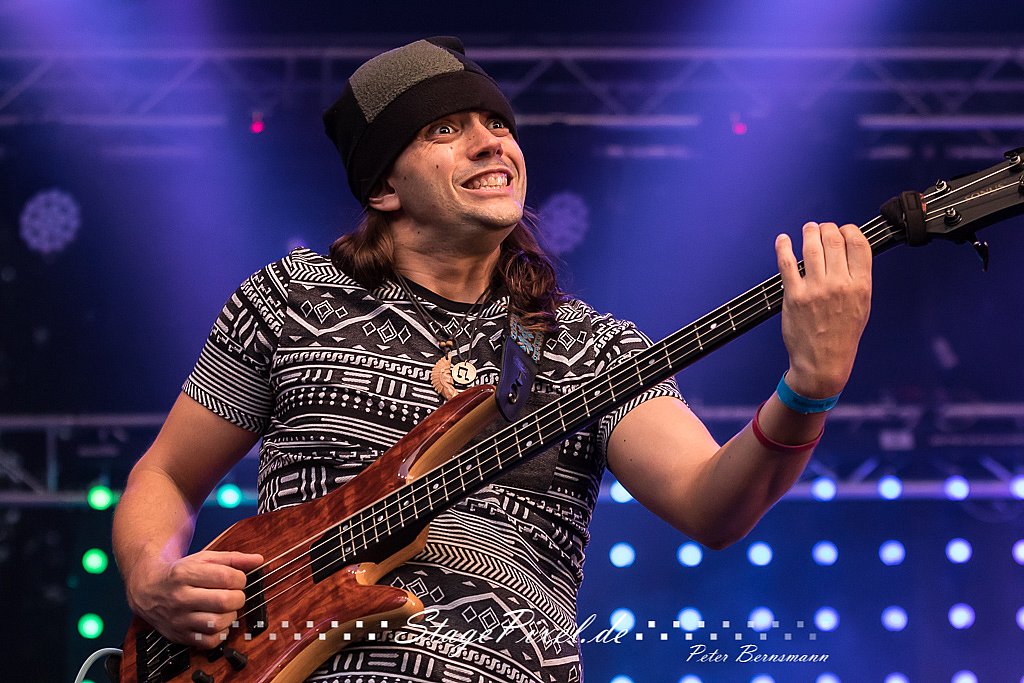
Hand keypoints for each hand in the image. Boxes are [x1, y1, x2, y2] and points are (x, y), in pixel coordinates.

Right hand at [126, 550, 263, 648]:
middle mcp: (180, 597)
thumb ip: (233, 559)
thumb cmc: (180, 573)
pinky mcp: (180, 635)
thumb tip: (258, 560)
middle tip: (234, 594)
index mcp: (185, 574)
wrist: (148, 589)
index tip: (238, 579)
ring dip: (230, 615)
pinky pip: (209, 641)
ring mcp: (179, 619)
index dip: (240, 579)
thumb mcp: (204, 558)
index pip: (226, 577)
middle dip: (238, 597)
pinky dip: (220, 633)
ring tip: (225, 608)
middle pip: (224, 601)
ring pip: (218, 623)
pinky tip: (218, 621)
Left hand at [775, 221, 871, 398]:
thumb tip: (850, 252)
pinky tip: (783, 240)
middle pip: (834, 240)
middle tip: (822, 228)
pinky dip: (784, 247)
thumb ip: (858, 279)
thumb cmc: (842, 336)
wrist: (823, 362)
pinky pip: (787, 263)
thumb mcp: (862, 306)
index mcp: (861, 286)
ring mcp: (815, 289)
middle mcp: (839, 285)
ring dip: (809, 232)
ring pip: (811, 247)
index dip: (850, 230)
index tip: (843, 229)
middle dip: (827, 229)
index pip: (858, 244)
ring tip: (808, 230)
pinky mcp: (794, 295)